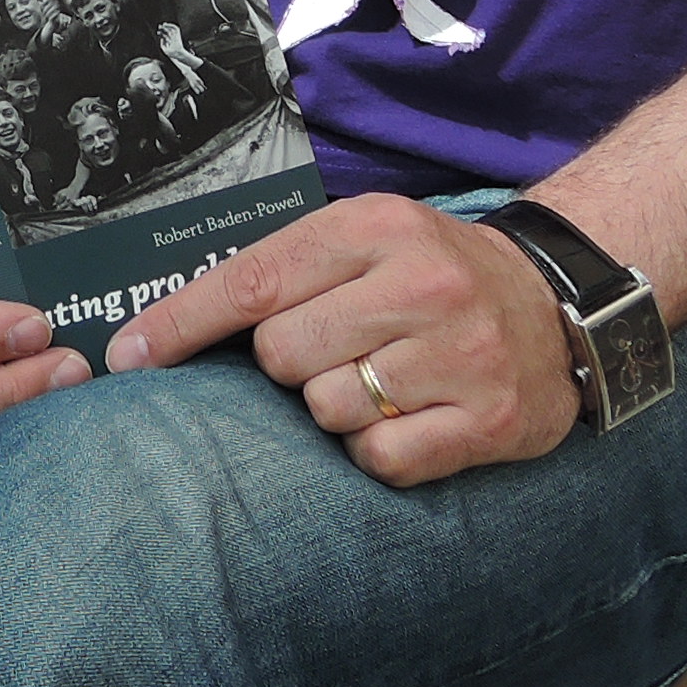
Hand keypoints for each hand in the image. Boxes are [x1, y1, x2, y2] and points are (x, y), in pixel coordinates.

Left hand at [103, 194, 580, 485]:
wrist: (559, 304)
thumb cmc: (434, 274)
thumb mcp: (367, 238)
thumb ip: (283, 269)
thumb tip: (162, 329)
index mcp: (377, 228)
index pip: (252, 280)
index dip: (180, 323)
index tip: (127, 354)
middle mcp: (421, 285)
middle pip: (283, 353)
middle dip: (290, 363)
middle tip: (335, 349)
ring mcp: (460, 355)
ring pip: (328, 409)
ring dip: (334, 407)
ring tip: (379, 380)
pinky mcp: (491, 421)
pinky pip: (382, 458)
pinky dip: (378, 450)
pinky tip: (406, 418)